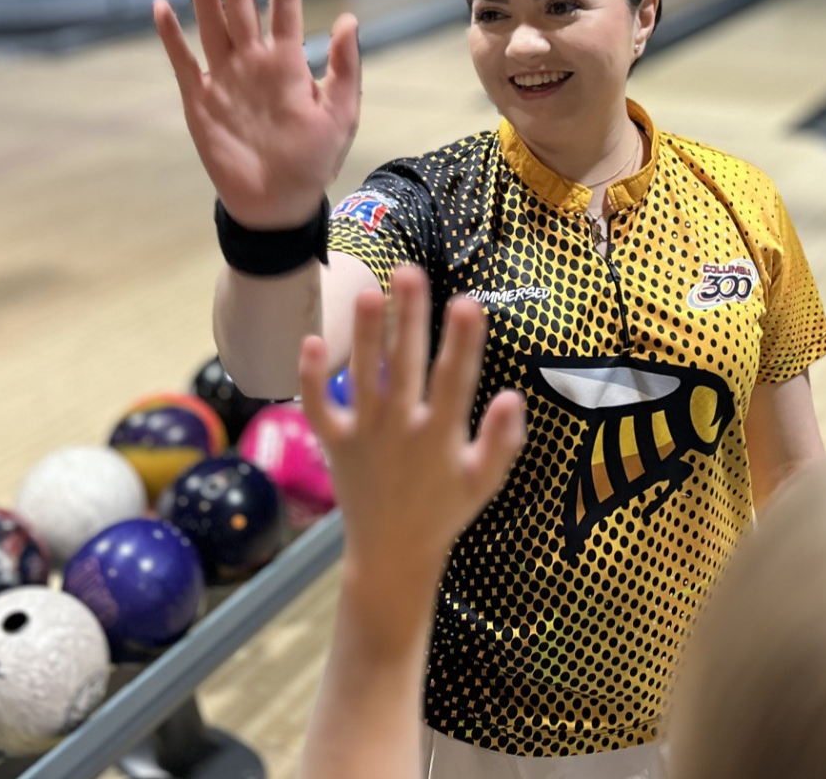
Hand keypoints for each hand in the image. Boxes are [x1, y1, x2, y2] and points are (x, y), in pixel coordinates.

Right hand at [156, 0, 359, 228]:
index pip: (286, 0)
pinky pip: (183, 62)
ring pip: (211, 21)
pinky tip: (162, 6)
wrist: (277, 203)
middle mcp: (253, 60)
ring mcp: (224, 77)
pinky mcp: (199, 100)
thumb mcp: (341, 114)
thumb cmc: (314, 160)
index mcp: (288, 60)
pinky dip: (171, 36)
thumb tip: (350, 19)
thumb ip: (346, 69)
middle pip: (242, 0)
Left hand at [298, 266, 525, 589]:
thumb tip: (514, 396)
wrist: (392, 554)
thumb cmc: (444, 509)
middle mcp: (401, 431)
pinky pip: (319, 409)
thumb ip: (502, 441)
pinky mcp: (335, 444)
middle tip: (410, 272)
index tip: (469, 303)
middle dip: (409, 319)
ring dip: (364, 336)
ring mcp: (364, 436)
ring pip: (362, 378)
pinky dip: (311, 381)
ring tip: (367, 293)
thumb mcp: (484, 482)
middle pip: (406, 366)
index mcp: (441, 437)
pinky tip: (310, 341)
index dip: (462, 343)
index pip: (456, 381)